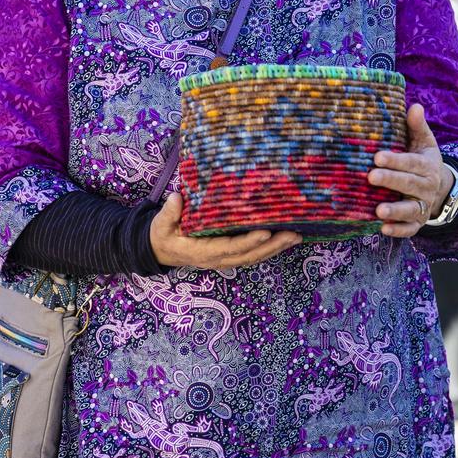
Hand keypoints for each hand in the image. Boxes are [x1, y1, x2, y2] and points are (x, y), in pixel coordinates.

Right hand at [149, 192, 301, 268]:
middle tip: (293, 234)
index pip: (230, 247)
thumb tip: (177, 198)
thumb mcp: (161, 224)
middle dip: (272, 246)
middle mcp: (217, 258)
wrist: (161, 250)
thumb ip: (169, 212)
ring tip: (296, 236)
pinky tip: (284, 240)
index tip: (265, 231)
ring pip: (254, 257)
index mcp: (202, 251)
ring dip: (276, 248)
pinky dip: (269, 249)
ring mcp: (225, 259)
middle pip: (250, 255)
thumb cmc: (163, 234)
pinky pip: (252, 255)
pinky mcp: (229, 255)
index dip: (248, 241)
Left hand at [369, 103, 453, 237]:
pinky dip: (398, 230)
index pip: (411, 162)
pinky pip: (409, 228)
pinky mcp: (417, 222)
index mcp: (427, 165)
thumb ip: (416, 125)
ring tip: (378, 210)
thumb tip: (413, 105)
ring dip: (395, 210)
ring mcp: (422, 206)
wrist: (439, 187)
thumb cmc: (422, 159)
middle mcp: (426, 187)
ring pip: (410, 209)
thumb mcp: (423, 141)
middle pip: (409, 184)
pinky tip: (383, 229)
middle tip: (371, 177)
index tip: (377, 157)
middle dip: (391, 180)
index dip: (396, 160)